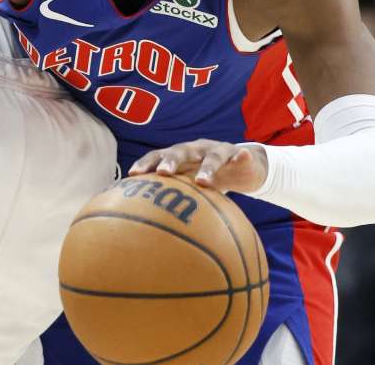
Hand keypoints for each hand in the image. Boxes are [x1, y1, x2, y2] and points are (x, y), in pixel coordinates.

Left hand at [129, 139, 268, 192]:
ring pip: (211, 156)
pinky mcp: (238, 154)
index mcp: (180, 157)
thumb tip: (145, 225)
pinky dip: (241, 156)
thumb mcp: (190, 188)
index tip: (132, 174)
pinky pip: (240, 155)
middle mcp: (196, 150)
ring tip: (203, 181)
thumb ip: (172, 199)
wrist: (242, 167)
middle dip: (170, 160)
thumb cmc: (208, 180)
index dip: (146, 163)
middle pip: (180, 151)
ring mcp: (217, 150)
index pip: (158, 156)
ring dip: (207, 167)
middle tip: (163, 172)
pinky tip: (242, 157)